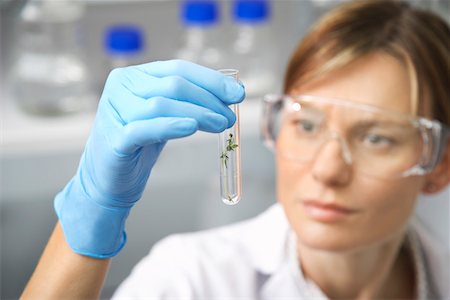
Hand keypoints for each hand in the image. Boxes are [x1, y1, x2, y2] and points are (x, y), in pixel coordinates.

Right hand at [55, 60, 244, 257]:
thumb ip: (188, 101)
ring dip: (198, 113)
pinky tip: (191, 128)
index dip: (211, 80)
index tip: (237, 93)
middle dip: (209, 100)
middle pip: (174, 85)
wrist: (108, 178)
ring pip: (162, 104)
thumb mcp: (165, 116)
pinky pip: (145, 128)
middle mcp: (121, 87)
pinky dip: (171, 126)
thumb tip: (230, 92)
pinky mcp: (114, 139)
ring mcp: (114, 111)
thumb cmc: (140, 144)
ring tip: (220, 125)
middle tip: (229, 116)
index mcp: (134, 76)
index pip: (178, 69)